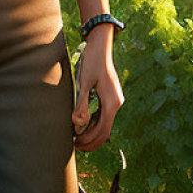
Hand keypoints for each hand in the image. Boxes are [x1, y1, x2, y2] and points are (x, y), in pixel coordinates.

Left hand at [72, 24, 123, 150]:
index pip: (102, 130)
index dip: (89, 140)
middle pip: (106, 130)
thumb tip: (77, 123)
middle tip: (75, 145)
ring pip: (106, 124)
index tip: (76, 143)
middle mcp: (116, 103)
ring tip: (78, 139)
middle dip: (92, 141)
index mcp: (112, 102)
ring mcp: (115, 101)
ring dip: (93, 134)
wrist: (100, 47)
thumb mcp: (84, 82)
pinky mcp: (111, 97)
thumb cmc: (91, 62)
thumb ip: (82, 103)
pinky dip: (95, 125)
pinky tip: (84, 126)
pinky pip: (104, 116)